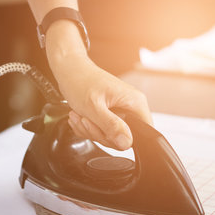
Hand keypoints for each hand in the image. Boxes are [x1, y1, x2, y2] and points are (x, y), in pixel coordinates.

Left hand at [45, 21, 151, 149]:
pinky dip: (87, 127)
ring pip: (110, 136)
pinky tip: (80, 116)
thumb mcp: (94, 107)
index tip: (105, 132)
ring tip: (80, 115)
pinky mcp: (109, 114)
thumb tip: (126, 143)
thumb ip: (111, 126)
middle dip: (99, 133)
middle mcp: (130, 107)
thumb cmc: (80, 82)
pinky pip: (101, 131)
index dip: (125, 139)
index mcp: (134, 102)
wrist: (69, 70)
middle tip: (86, 120)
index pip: (145, 132)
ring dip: (90, 130)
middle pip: (123, 138)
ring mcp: (120, 111)